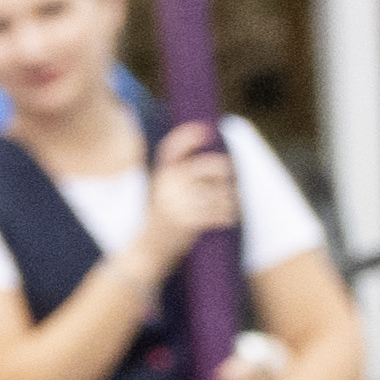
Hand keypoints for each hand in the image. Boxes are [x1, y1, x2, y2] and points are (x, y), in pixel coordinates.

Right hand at [145, 122, 243, 259]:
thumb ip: (180, 178)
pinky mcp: (187, 220)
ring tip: (227, 207)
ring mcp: (177, 202)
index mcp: (161, 176)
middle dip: (226, 173)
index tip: (207, 130)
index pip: (172, 149)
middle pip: (209, 167)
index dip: (188, 136)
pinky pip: (220, 211)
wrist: (147, 250)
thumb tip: (218, 164)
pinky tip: (226, 219)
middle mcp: (167, 185)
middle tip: (232, 179)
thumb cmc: (161, 220)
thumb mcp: (162, 194)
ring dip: (230, 201)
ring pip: (221, 192)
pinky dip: (228, 216)